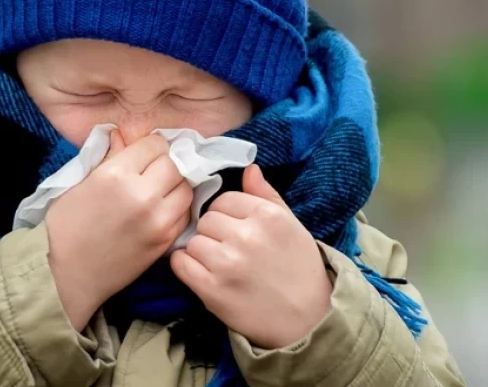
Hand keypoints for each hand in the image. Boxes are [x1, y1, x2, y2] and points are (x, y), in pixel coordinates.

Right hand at [46, 131, 193, 329]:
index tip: (143, 154)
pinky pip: (186, 213)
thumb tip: (123, 134)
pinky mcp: (166, 240)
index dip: (149, 146)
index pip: (154, 145)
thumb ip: (107, 156)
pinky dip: (178, 207)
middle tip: (153, 170)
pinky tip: (162, 209)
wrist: (69, 275)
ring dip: (176, 184)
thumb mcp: (79, 183)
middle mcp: (142, 194)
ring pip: (186, 187)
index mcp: (115, 175)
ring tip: (160, 189)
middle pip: (174, 163)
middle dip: (165, 163)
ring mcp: (158, 220)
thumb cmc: (66, 227)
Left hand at [170, 164, 331, 348]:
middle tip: (228, 249)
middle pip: (206, 219)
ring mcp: (227, 263)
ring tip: (220, 264)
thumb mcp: (291, 225)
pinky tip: (201, 273)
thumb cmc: (300, 269)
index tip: (236, 229)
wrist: (307, 320)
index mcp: (267, 216)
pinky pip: (180, 264)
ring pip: (193, 241)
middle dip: (213, 232)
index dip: (227, 214)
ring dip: (201, 251)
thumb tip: (249, 168)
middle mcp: (246, 236)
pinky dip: (185, 266)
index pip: (224, 200)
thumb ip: (267, 195)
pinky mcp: (212, 290)